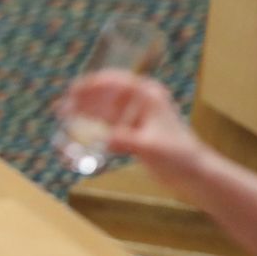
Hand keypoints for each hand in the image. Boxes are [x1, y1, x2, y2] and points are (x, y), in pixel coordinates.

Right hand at [59, 71, 205, 178]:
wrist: (194, 173)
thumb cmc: (178, 156)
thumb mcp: (151, 147)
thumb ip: (126, 141)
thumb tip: (103, 140)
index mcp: (148, 96)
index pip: (116, 82)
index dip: (93, 84)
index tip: (73, 90)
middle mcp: (142, 102)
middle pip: (107, 94)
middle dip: (84, 98)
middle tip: (62, 106)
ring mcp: (138, 117)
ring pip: (106, 109)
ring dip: (86, 111)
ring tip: (65, 116)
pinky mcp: (136, 132)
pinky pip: (110, 124)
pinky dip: (94, 126)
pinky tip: (80, 130)